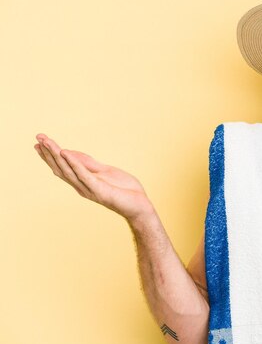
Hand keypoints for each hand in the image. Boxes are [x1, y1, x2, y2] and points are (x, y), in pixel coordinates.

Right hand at [34, 134, 155, 224]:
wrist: (140, 205)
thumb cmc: (124, 190)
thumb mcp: (105, 171)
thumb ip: (89, 163)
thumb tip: (71, 153)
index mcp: (83, 182)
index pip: (63, 167)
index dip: (51, 155)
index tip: (40, 142)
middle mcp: (82, 186)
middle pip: (61, 168)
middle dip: (49, 153)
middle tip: (38, 138)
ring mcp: (89, 189)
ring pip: (68, 170)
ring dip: (57, 155)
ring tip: (47, 142)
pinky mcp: (99, 190)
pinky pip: (84, 175)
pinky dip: (74, 163)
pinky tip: (65, 153)